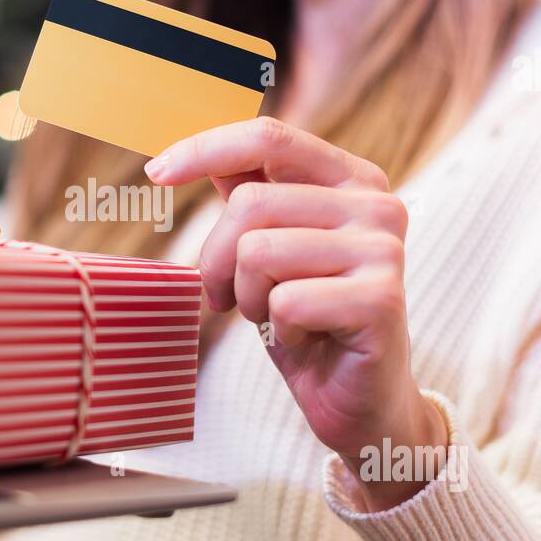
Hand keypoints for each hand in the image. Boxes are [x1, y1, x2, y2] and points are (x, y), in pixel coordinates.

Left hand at [144, 117, 445, 509]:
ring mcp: (384, 250)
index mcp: (353, 179)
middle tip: (228, 298)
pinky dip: (278, 330)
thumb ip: (252, 196)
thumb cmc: (309, 322)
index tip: (155, 172)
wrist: (360, 401)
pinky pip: (284, 301)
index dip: (204, 149)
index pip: (269, 138)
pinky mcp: (381, 300)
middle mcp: (377, 204)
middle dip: (217, 258)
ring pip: (260, 251)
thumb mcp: (272, 249)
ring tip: (278, 317)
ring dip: (250, 297)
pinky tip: (306, 338)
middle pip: (250, 203)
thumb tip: (193, 151)